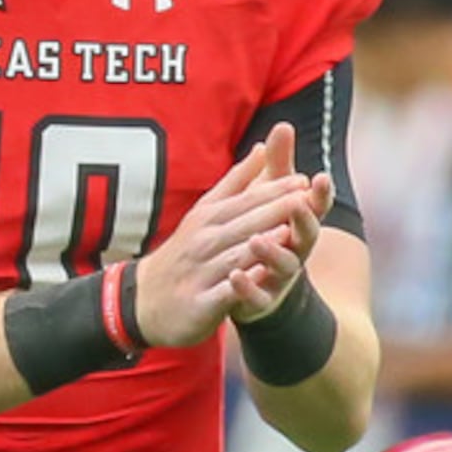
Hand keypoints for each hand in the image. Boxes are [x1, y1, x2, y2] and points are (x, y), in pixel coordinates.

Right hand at [132, 138, 318, 347]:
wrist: (145, 300)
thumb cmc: (185, 252)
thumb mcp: (206, 212)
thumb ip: (237, 182)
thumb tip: (263, 148)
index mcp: (209, 217)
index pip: (246, 200)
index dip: (275, 191)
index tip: (304, 180)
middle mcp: (204, 240)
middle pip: (244, 223)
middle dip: (274, 210)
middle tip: (306, 198)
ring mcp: (201, 272)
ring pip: (235, 255)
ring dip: (260, 243)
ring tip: (287, 232)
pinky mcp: (200, 302)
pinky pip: (224, 292)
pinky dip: (241, 284)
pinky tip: (260, 278)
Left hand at [227, 123, 334, 325]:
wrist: (258, 289)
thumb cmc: (268, 233)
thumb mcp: (270, 197)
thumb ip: (278, 164)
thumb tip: (283, 124)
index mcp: (298, 224)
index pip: (314, 205)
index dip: (320, 193)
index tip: (321, 177)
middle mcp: (296, 249)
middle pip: (306, 234)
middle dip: (303, 218)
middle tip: (298, 203)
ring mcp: (280, 277)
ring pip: (284, 265)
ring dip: (273, 252)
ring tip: (257, 240)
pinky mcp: (262, 300)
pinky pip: (258, 296)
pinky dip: (248, 287)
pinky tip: (236, 276)